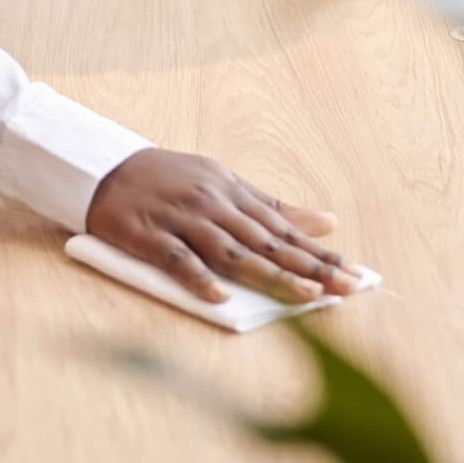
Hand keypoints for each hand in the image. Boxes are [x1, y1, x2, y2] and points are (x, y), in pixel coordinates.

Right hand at [86, 148, 366, 304]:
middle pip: (266, 241)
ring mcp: (181, 219)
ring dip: (270, 273)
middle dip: (309, 266)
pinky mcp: (149, 234)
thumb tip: (327, 221)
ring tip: (304, 294)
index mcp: (232, 191)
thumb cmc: (171, 179)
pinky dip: (199, 277)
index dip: (320, 253)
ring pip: (231, 251)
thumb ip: (273, 207)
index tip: (356, 275)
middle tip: (347, 288)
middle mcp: (212, 203)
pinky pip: (177, 258)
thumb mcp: (223, 183)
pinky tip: (220, 296)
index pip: (284, 228)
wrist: (106, 166)